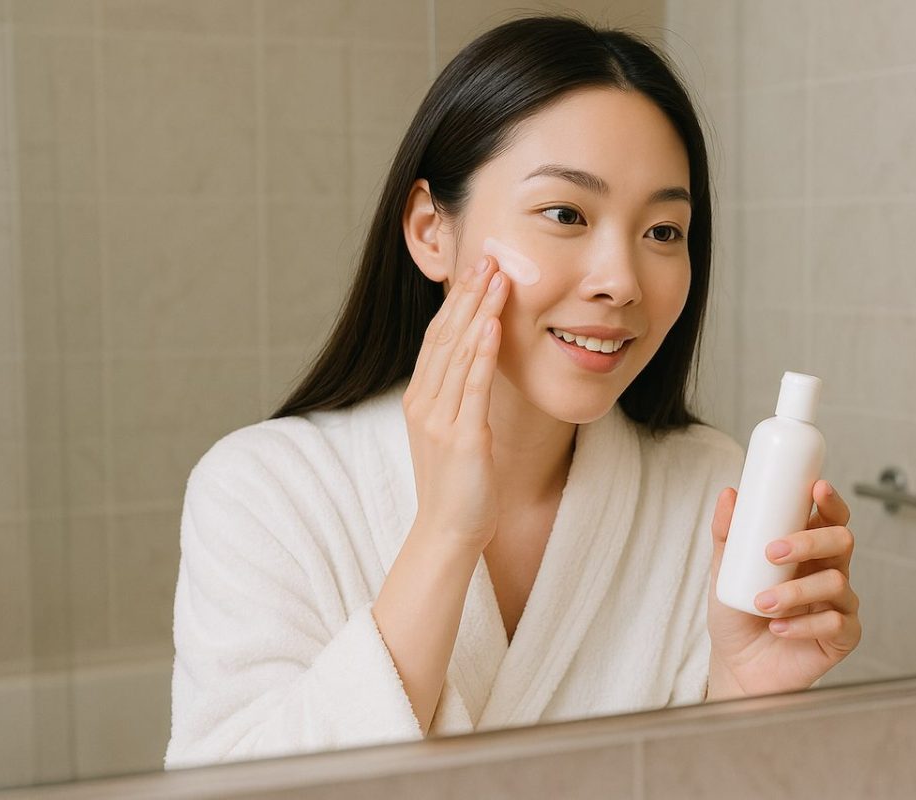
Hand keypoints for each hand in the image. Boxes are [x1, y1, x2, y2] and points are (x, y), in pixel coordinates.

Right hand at [402, 254, 509, 552]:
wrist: (448, 533)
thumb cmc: (457, 487)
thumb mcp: (450, 434)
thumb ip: (456, 400)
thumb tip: (475, 369)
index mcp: (419, 400)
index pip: (436, 339)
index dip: (455, 302)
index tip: (474, 271)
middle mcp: (423, 403)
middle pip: (444, 336)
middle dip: (467, 295)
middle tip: (487, 258)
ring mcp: (439, 420)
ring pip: (457, 353)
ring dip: (478, 311)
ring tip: (496, 278)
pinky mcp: (462, 437)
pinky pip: (471, 386)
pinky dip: (481, 352)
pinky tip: (493, 324)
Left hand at [705, 480, 861, 698]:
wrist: (738, 667)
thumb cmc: (738, 617)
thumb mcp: (725, 573)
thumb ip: (727, 535)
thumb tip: (728, 495)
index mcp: (808, 551)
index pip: (830, 518)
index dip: (831, 501)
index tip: (816, 488)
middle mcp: (829, 572)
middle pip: (841, 542)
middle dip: (809, 542)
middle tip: (772, 553)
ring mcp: (839, 605)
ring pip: (836, 583)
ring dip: (795, 592)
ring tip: (763, 604)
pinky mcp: (843, 637)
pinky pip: (836, 624)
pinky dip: (803, 625)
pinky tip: (779, 628)